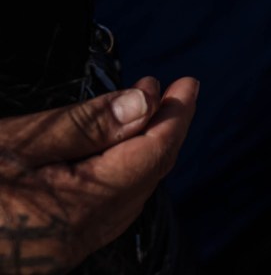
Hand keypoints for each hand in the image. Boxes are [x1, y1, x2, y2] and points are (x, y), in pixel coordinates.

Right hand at [0, 76, 198, 273]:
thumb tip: (143, 103)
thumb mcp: (15, 143)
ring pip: (126, 194)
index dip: (176, 116)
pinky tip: (110, 147)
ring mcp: (63, 251)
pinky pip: (101, 208)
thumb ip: (85, 125)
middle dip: (163, 129)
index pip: (152, 156)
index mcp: (76, 213)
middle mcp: (78, 240)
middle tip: (171, 90)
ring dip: (141, 149)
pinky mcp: (47, 250)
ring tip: (145, 109)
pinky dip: (115, 172)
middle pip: (145, 177)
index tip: (188, 83)